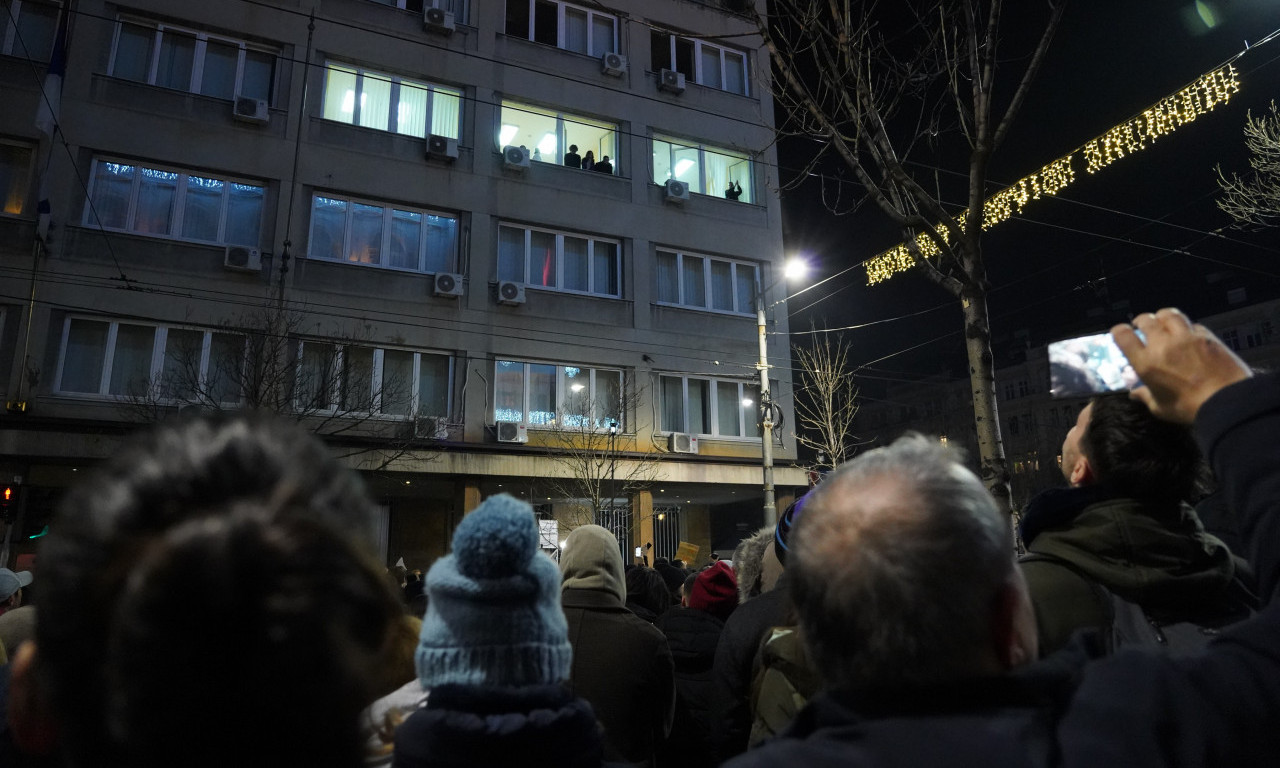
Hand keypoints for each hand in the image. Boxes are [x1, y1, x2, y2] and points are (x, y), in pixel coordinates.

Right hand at [1110, 308, 1250, 423]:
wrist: (1226, 400)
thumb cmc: (1189, 408)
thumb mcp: (1161, 408)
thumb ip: (1146, 397)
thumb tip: (1135, 393)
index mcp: (1146, 362)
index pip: (1124, 336)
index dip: (1119, 331)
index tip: (1121, 332)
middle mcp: (1162, 344)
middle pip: (1146, 320)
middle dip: (1141, 321)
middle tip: (1142, 326)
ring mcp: (1186, 337)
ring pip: (1169, 315)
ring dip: (1162, 317)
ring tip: (1163, 322)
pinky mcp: (1206, 336)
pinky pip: (1192, 324)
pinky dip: (1186, 327)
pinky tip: (1189, 334)